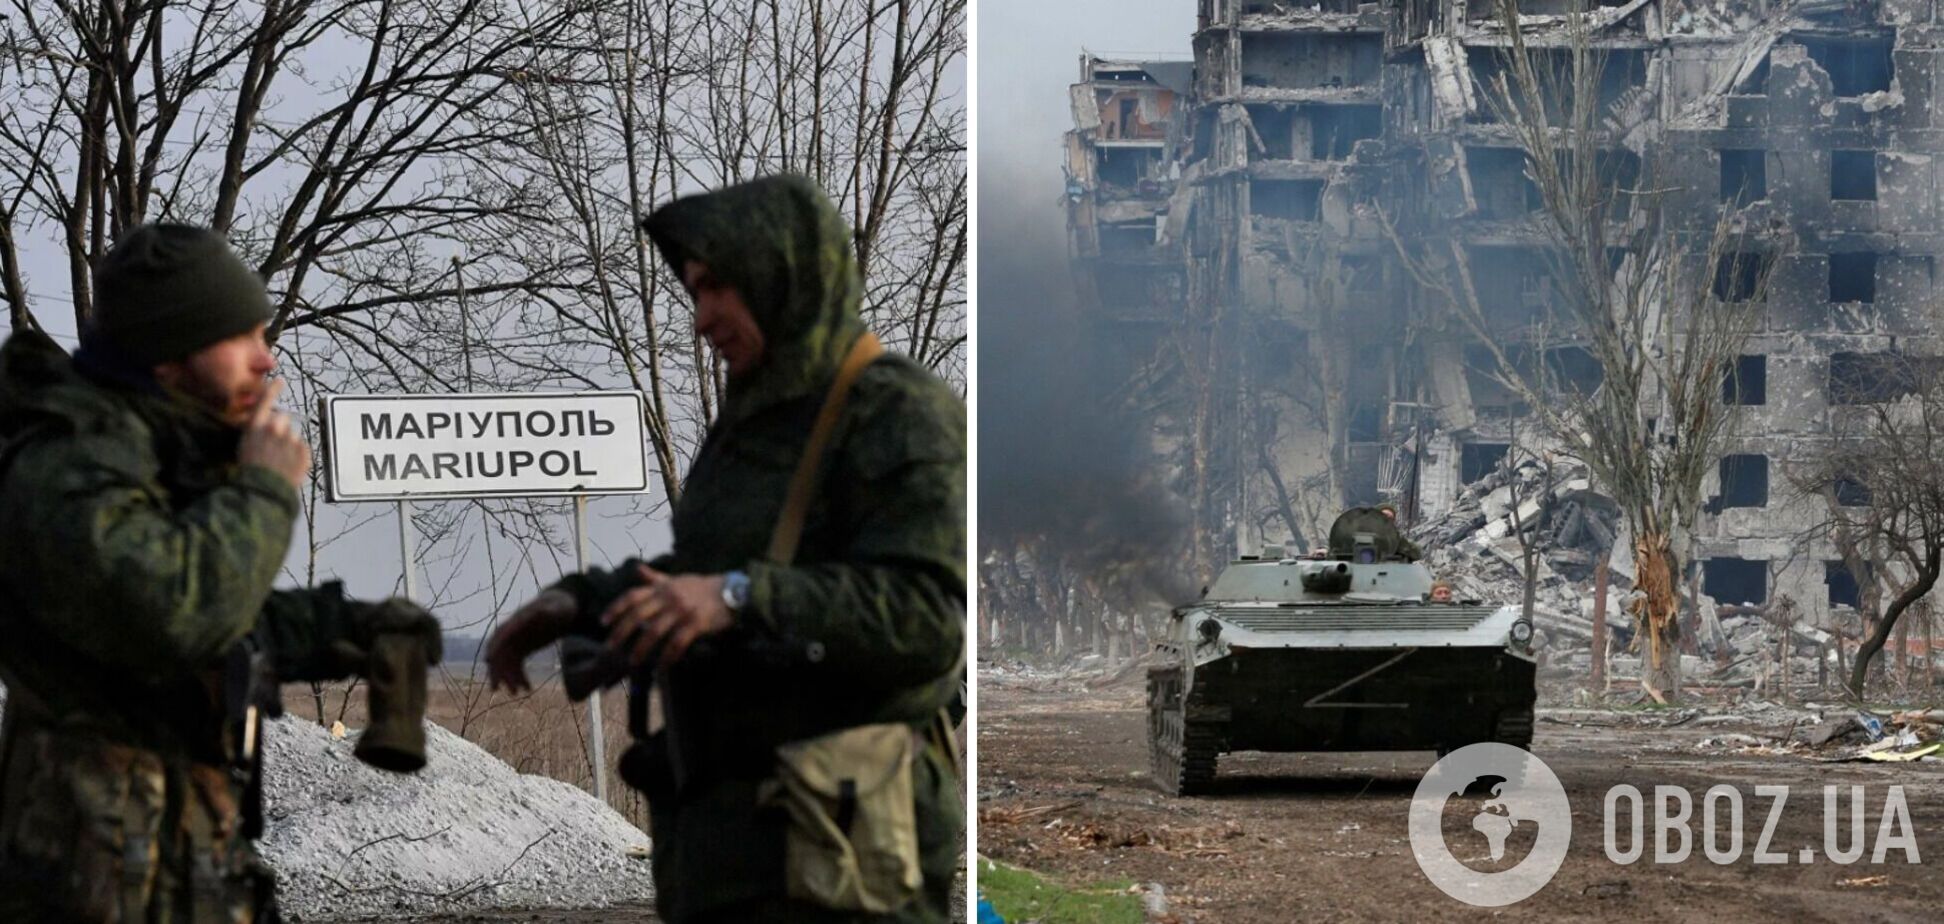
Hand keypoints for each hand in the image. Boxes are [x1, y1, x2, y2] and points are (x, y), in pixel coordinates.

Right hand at [239, 379, 309, 489]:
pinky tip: (288, 467)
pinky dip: (298, 455)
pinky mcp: (304, 450)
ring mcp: (290, 439)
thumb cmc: (248, 473)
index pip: (264, 401)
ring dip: (289, 443)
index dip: (272, 389)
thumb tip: (268, 424)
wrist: (262, 492)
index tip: (280, 380)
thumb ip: (257, 433)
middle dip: (280, 427)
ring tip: (279, 462)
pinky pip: (302, 448)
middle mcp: (273, 429)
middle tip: (273, 446)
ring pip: (293, 435)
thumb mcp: (244, 447)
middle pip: (282, 417)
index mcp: (255, 427)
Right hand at [486, 589, 578, 692]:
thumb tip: (540, 612)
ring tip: (515, 693)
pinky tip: (527, 688)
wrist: (561, 608)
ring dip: (508, 677)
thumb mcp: (558, 608)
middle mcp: (512, 632)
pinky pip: (515, 665)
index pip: (501, 634)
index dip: (494, 646)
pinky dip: (518, 677)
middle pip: (499, 651)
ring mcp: (516, 641)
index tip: (489, 660)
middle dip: (497, 669)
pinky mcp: (522, 649)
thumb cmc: (560, 606)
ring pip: (506, 662)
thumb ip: (549, 611)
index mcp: (518, 620)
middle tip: (497, 688)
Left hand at [601, 564, 733, 668]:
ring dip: (641, 648)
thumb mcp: (678, 579)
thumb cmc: (702, 587)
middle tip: (610, 648)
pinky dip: (668, 656)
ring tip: (633, 662)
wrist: (732, 592)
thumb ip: (656, 578)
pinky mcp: (696, 623)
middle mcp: (670, 597)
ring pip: (655, 631)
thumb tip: (636, 568)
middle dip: (622, 632)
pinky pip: (677, 642)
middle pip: (638, 615)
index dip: (616, 608)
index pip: (633, 596)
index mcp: (663, 587)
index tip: (603, 622)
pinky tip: (662, 666)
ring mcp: (683, 610)